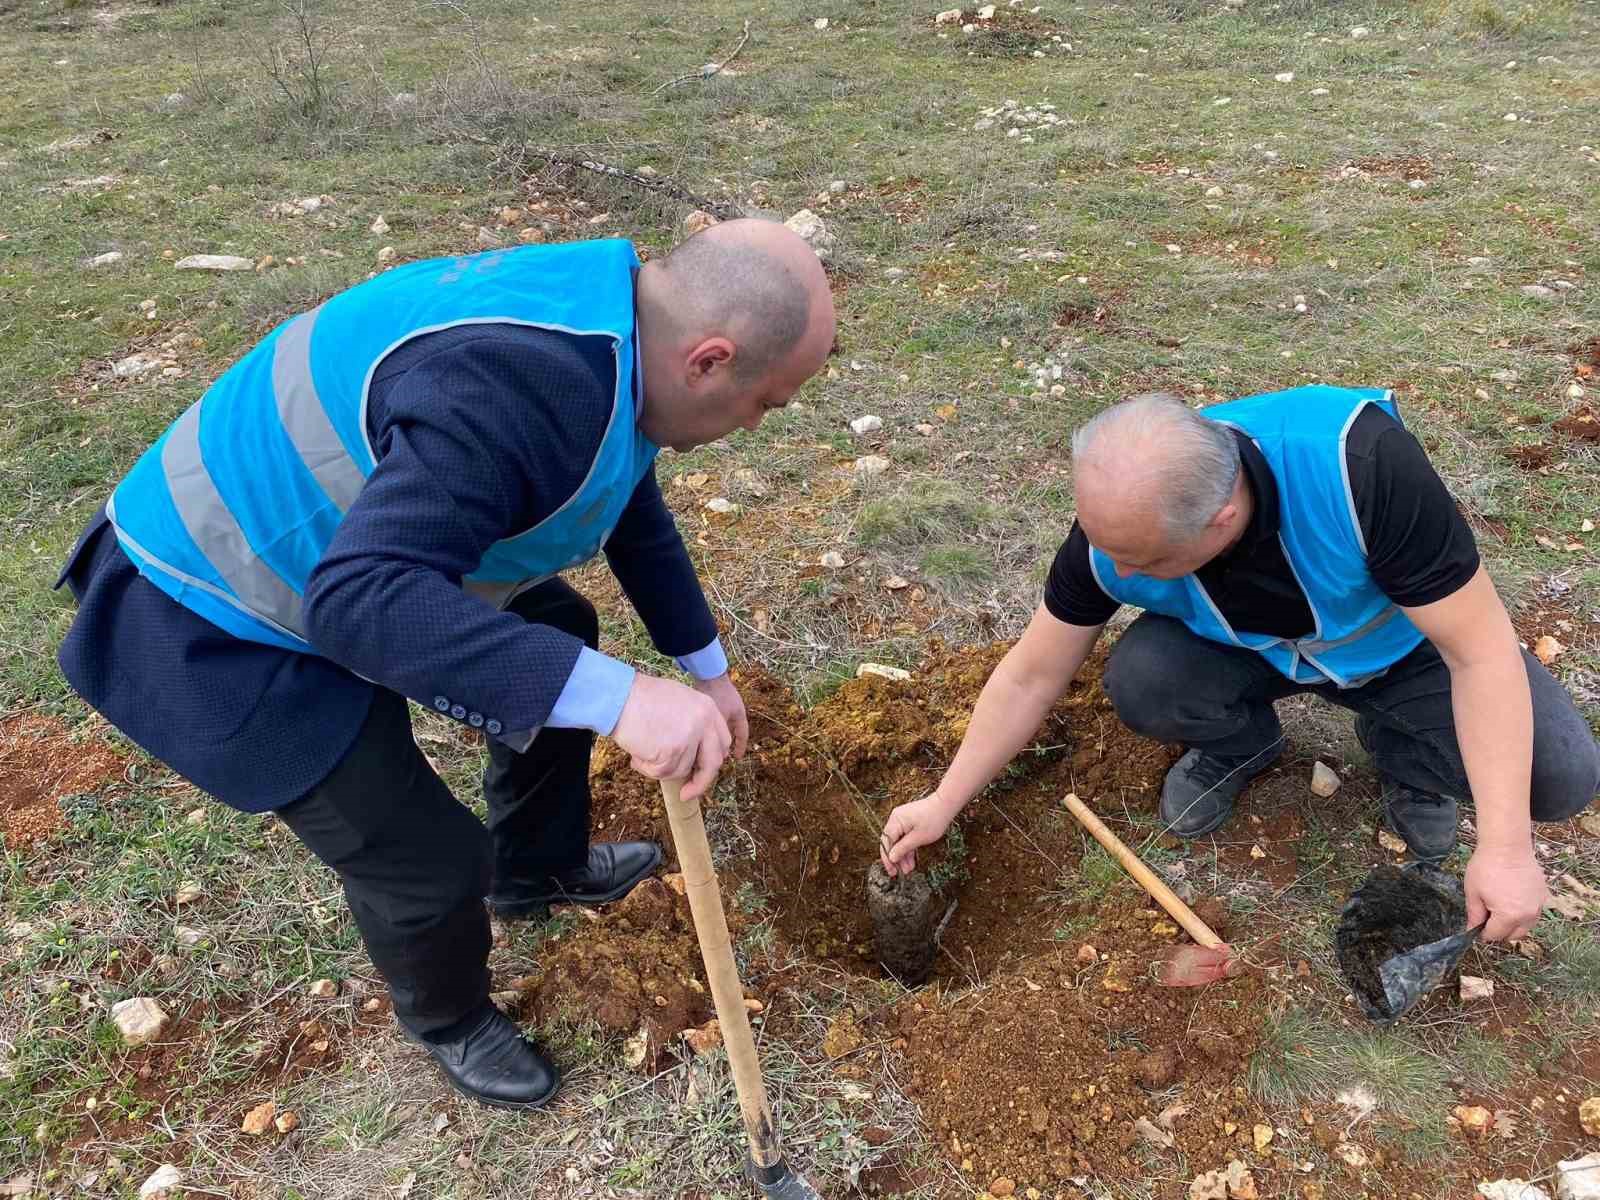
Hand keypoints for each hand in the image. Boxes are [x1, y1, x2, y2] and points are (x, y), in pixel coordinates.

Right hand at [612, 673, 731, 801]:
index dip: (712, 760)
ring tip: (642, 749)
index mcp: (708, 708)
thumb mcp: (678, 701)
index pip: (723, 743)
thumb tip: (695, 752)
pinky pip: (662, 773)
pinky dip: (646, 768)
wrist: (618, 695)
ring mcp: (689, 738)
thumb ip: (693, 723)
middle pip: (712, 763)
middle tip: (686, 794)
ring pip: (681, 770)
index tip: (701, 772)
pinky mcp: (672, 751)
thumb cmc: (640, 697)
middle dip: (700, 782)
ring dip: (660, 767)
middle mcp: (704, 723)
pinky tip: (636, 753)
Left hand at [694, 673, 748, 759]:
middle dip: (725, 742)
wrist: (708, 672)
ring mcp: (724, 704)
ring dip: (716, 735)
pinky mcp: (713, 699)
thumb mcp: (719, 716)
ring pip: (721, 726)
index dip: (741, 747)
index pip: (743, 735)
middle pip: (731, 731)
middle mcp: (734, 709)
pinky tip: (698, 731)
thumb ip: (719, 733)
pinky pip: (712, 718)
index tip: (738, 757)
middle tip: (718, 754)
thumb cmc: (716, 694)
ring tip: (707, 745)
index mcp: (739, 714)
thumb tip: (717, 751)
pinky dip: (708, 726)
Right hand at [879, 793, 959, 877]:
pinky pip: (904, 837)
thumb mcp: (918, 838)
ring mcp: (902, 820)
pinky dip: (908, 847)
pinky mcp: (908, 822)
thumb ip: (903, 848)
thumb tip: (891, 857)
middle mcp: (895, 819)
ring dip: (903, 855)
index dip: (887, 858)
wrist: (945, 805)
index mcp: (895, 821)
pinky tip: (911, 860)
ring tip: (908, 869)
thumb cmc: (934, 819)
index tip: (891, 870)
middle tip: (900, 873)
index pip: (885, 842)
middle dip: (896, 858)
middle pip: (891, 842)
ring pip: (898, 841)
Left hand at [1465, 845, 1549, 941]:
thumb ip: (1474, 915)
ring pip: (1526, 926)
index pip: (1495, 935)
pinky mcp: (1544, 896)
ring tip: (1500, 907)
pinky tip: (1512, 899)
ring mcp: (1538, 905)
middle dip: (1500, 931)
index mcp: (1509, 916)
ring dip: (1514, 924)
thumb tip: (1471, 930)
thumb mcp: (1473, 892)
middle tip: (1487, 918)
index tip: (1476, 926)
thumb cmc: (1487, 866)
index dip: (1483, 933)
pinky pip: (1534, 913)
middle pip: (1514, 935)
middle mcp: (1528, 915)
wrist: (1507, 845)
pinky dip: (1524, 912)